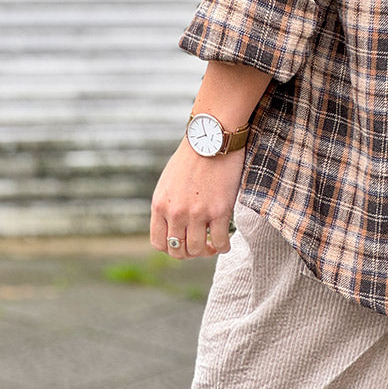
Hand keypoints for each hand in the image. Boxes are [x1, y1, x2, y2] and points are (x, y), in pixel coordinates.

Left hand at [150, 136, 245, 258]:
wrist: (213, 136)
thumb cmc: (194, 155)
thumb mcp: (169, 181)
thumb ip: (168, 204)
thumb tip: (174, 225)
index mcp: (160, 205)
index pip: (159, 244)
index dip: (172, 249)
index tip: (184, 244)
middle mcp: (175, 213)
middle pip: (178, 251)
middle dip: (190, 253)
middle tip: (201, 245)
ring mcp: (197, 213)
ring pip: (198, 250)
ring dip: (206, 251)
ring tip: (214, 244)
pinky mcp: (219, 210)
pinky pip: (220, 242)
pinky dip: (223, 247)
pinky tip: (226, 242)